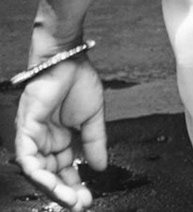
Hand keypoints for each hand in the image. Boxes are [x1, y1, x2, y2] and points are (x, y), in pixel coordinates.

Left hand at [14, 55, 106, 209]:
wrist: (70, 60)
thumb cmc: (79, 82)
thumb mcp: (93, 118)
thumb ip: (96, 143)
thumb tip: (101, 166)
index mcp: (61, 138)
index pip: (65, 170)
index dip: (75, 185)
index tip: (87, 198)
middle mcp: (45, 141)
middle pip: (51, 174)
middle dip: (65, 192)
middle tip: (79, 204)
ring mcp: (34, 136)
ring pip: (38, 171)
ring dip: (53, 187)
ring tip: (70, 199)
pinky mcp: (26, 130)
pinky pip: (27, 158)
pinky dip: (37, 172)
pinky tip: (51, 182)